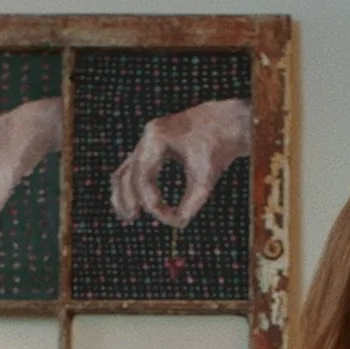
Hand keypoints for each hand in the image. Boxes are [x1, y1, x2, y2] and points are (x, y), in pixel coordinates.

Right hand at [110, 98, 251, 227]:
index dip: (153, 202)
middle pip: (129, 173)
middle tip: (133, 218)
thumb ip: (192, 202)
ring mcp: (147, 141)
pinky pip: (133, 170)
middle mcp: (148, 137)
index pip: (144, 177)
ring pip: (125, 171)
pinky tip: (135, 206)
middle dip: (131, 197)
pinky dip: (132, 188)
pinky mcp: (151, 149)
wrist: (225, 125)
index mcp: (157, 138)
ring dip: (123, 194)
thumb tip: (178, 223)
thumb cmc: (217, 149)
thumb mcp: (206, 178)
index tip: (172, 219)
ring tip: (128, 216)